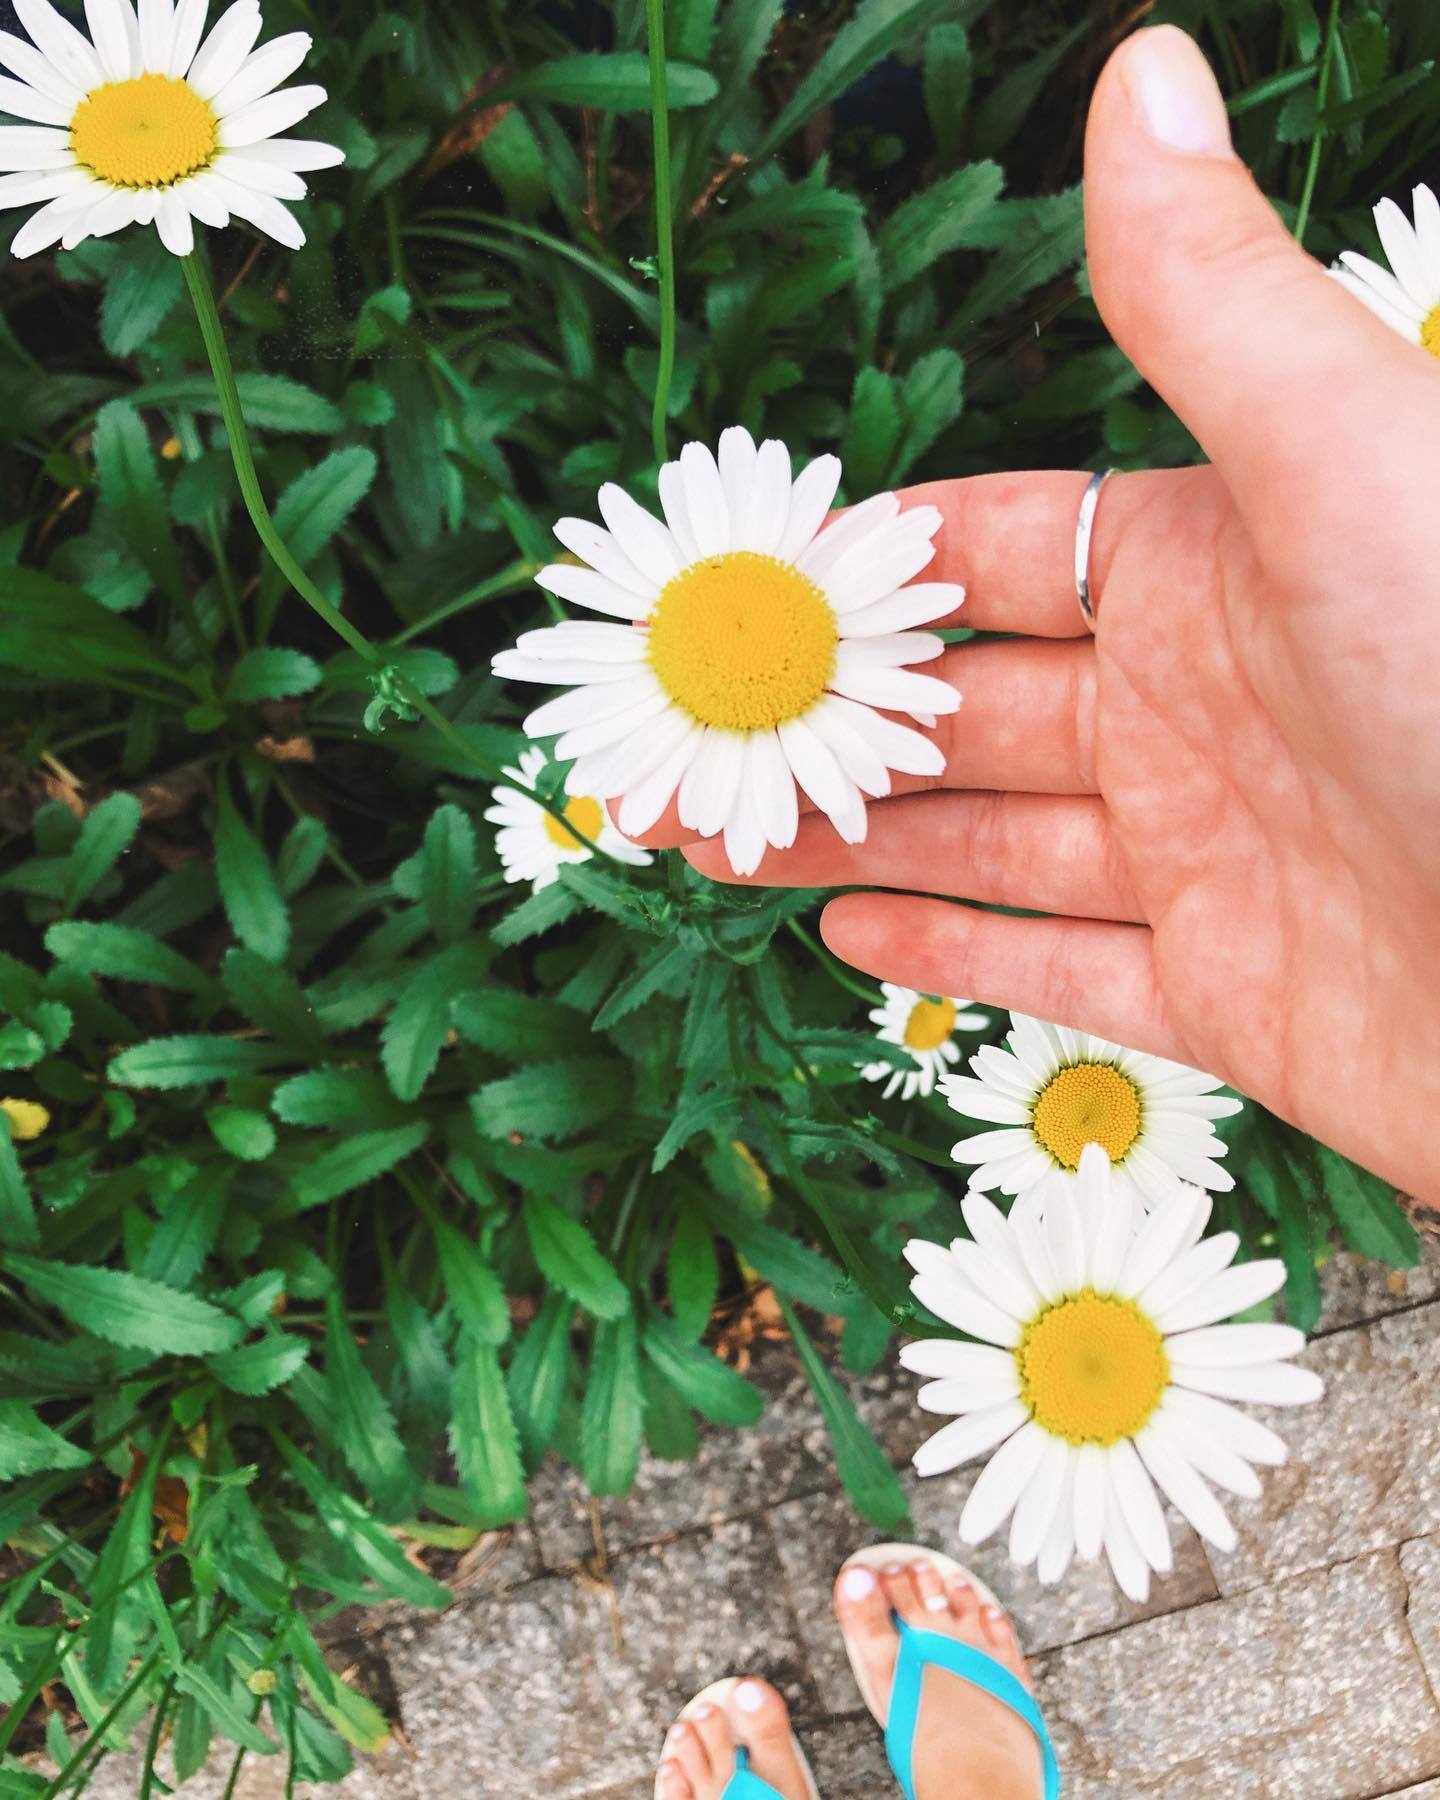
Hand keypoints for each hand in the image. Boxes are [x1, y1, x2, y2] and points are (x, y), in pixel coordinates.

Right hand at [643, 28, 1439, 1201]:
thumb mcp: (1352, 459)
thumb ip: (1212, 302)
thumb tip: (1140, 73)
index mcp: (1206, 568)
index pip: (986, 552)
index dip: (857, 575)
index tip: (726, 597)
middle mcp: (1192, 709)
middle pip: (957, 712)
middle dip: (812, 728)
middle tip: (667, 749)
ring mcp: (1205, 859)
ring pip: (983, 847)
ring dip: (844, 843)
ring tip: (703, 843)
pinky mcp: (1229, 998)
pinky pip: (1065, 974)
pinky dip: (958, 959)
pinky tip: (850, 937)